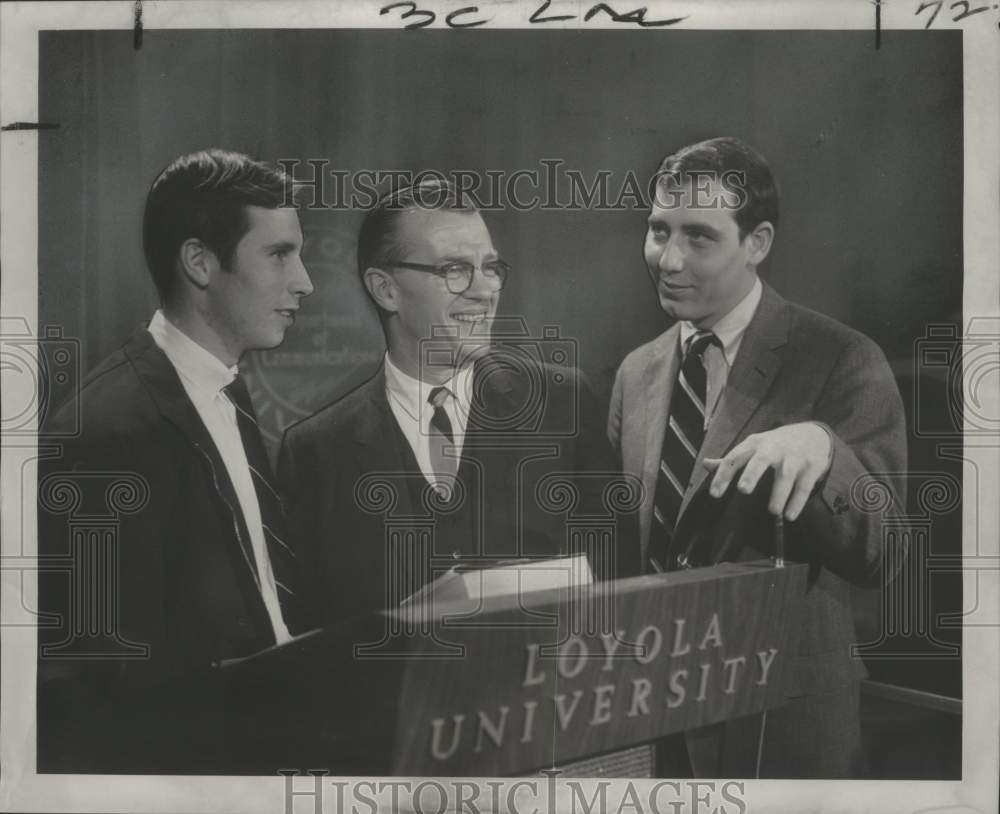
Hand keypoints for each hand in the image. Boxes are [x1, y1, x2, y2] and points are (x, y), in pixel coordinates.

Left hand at [702, 422, 831, 520]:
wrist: (814, 434)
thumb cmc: (775, 445)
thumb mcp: (753, 446)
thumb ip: (731, 458)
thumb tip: (705, 464)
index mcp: (754, 444)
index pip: (734, 457)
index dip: (723, 475)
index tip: (714, 494)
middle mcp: (773, 449)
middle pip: (761, 460)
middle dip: (752, 474)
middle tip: (744, 490)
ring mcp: (794, 457)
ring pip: (786, 475)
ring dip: (779, 493)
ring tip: (773, 512)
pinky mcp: (812, 466)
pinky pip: (804, 485)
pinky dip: (797, 501)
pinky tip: (790, 515)